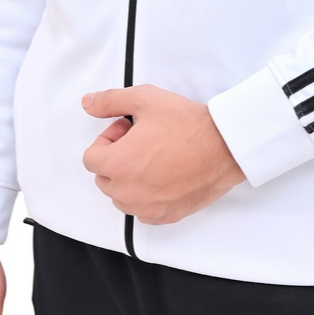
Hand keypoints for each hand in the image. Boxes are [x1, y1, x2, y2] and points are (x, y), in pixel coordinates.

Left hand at [82, 85, 245, 224]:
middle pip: (104, 178)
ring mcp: (147, 207)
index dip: (107, 140)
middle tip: (141, 140)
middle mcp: (128, 192)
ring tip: (153, 158)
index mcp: (118, 164)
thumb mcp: (145, 99)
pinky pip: (142, 211)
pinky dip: (146, 197)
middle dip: (116, 159)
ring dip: (129, 179)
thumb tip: (88, 103)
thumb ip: (110, 101)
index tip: (127, 131)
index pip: (91, 158)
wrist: (225, 146)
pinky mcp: (166, 215)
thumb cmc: (188, 124)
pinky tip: (164, 176)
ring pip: (121, 197)